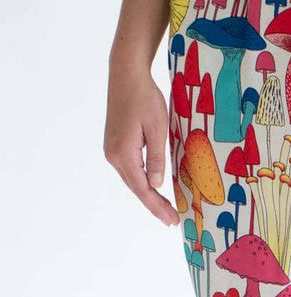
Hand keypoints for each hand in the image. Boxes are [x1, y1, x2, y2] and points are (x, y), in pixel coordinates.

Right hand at [103, 60, 178, 225]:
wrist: (126, 75)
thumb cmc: (144, 98)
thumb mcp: (157, 128)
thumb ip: (157, 158)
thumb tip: (156, 185)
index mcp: (123, 154)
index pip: (143, 189)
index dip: (158, 206)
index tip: (172, 220)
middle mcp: (113, 156)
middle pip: (136, 188)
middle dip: (154, 205)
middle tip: (172, 220)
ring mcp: (112, 151)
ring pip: (133, 180)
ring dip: (149, 195)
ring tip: (165, 209)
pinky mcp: (115, 145)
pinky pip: (130, 170)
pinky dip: (143, 182)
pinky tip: (153, 187)